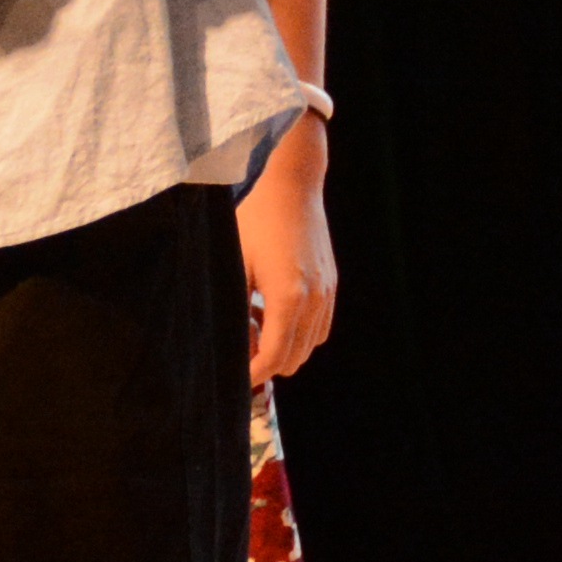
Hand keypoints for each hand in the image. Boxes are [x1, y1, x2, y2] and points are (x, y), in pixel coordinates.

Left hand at [239, 139, 339, 380]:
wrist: (291, 185)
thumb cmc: (255, 220)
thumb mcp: (234, 264)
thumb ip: (234, 309)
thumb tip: (230, 345)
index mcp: (288, 297)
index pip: (273, 358)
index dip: (252, 373)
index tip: (232, 376)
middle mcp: (314, 299)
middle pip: (294, 359)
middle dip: (266, 361)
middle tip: (239, 340)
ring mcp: (327, 292)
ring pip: (309, 346)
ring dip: (283, 346)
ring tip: (253, 320)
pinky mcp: (332, 283)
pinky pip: (320, 327)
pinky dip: (298, 331)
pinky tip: (273, 309)